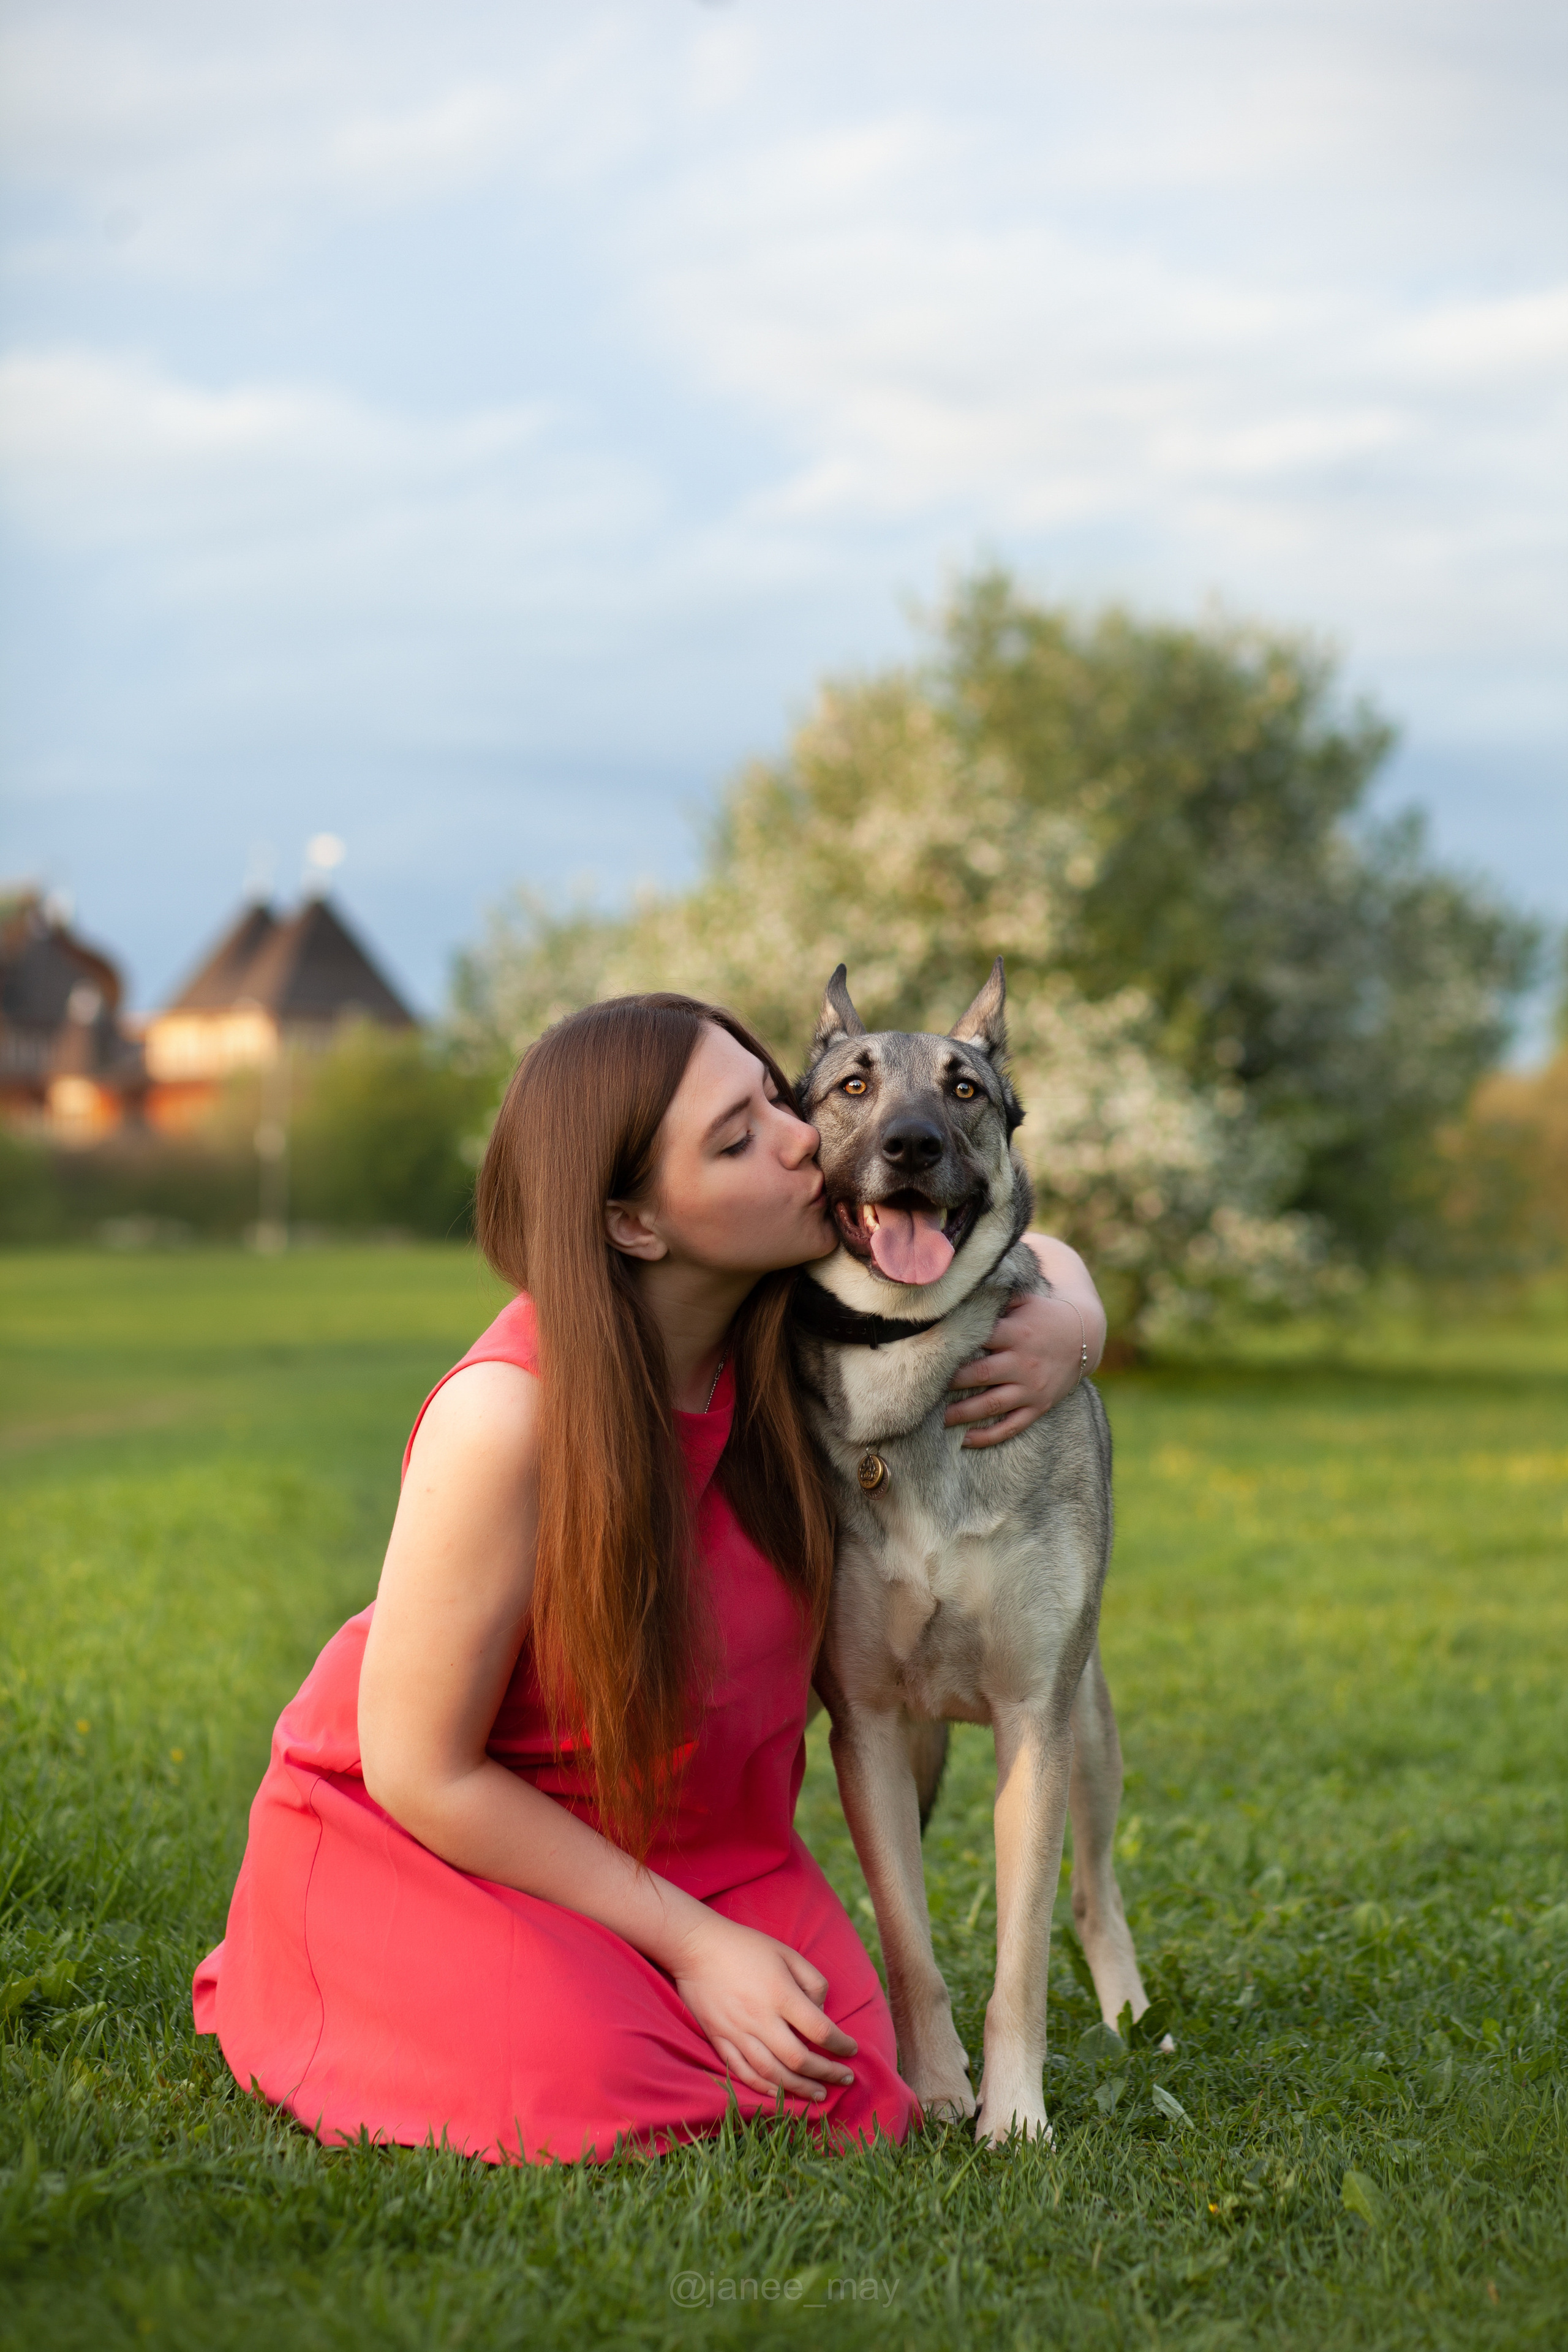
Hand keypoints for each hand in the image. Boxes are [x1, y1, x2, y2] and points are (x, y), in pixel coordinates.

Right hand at [671, 1912, 857, 2102]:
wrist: (696, 1946)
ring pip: (772, 2073)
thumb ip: (811, 1981)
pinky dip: (763, 2089)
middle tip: (844, 2078)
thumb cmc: (746, 1946)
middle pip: (799, 2059)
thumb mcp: (786, 1952)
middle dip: (826, 2073)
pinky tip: (779, 2095)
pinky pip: (742, 2073)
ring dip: (798, 2089)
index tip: (852, 2050)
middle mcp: (760, 2018)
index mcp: (781, 1994)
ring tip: (818, 2095)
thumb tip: (822, 2012)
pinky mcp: (719, 2039)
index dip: (840, 2044)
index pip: (820, 2030)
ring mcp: (737, 2032)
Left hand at [944, 1235, 1104, 1448]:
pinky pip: (1012, 1425)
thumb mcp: (1024, 1298)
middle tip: (922, 1388)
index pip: (978, 1339)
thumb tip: (958, 1280)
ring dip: (963, 1414)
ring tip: (937, 1421)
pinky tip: (966, 1440)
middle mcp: (1022, 1361)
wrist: (1084, 1336)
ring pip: (992, 1404)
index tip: (925, 1350)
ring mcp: (1031, 1386)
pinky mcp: (1038, 1405)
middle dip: (950, 1382)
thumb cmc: (1043, 1312)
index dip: (952, 1345)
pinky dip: (990, 1436)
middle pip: (979, 1375)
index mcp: (1015, 1332)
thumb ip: (994, 1294)